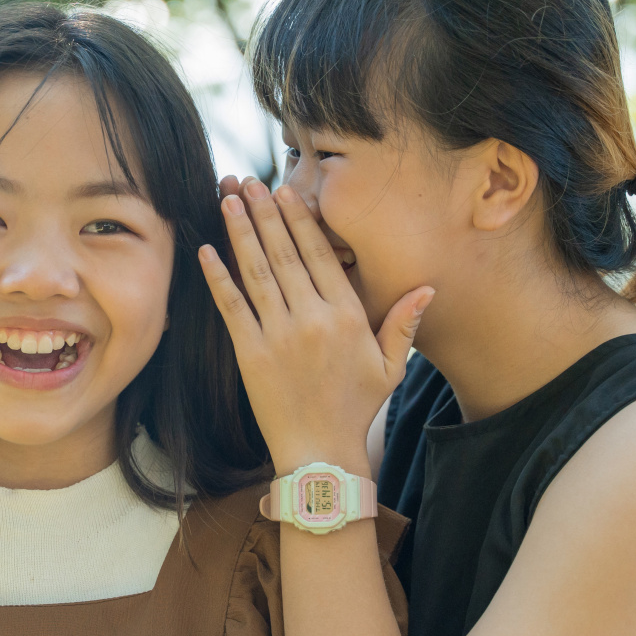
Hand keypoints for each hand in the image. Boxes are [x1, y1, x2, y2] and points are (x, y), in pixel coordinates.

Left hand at [199, 178, 433, 477]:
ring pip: (256, 272)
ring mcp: (278, 335)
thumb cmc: (356, 409)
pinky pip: (232, 307)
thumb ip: (404, 323)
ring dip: (240, 232)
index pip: (321, 255)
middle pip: (284, 254)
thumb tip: (427, 287)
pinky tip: (207, 250)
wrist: (320, 454)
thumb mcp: (390, 367)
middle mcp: (312, 319)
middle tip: (248, 182)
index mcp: (347, 316)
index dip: (301, 220)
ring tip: (227, 199)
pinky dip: (218, 277)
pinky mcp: (250, 353)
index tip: (286, 192)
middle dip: (265, 213)